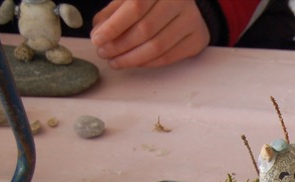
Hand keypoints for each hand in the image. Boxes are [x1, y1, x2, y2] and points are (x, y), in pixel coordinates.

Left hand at [90, 0, 210, 68]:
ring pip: (158, 46)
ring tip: (115, 61)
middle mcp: (179, 0)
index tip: (97, 40)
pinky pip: (169, 56)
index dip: (114, 26)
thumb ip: (112, 14)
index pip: (136, 7)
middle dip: (120, 45)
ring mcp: (192, 20)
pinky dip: (148, 63)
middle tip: (103, 53)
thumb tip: (98, 35)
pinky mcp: (197, 38)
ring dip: (132, 58)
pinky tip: (134, 62)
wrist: (183, 5)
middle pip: (146, 29)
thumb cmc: (151, 2)